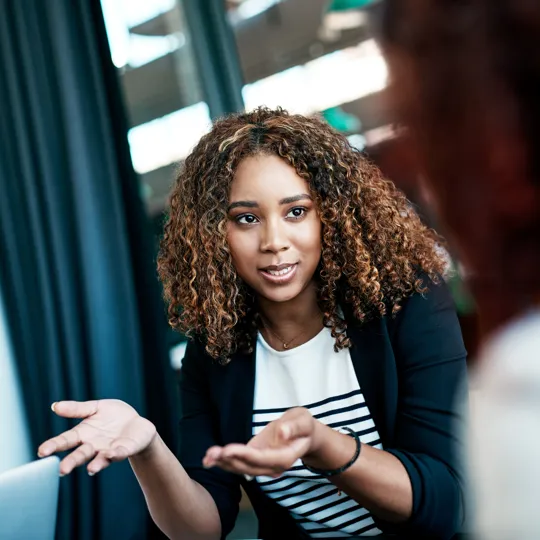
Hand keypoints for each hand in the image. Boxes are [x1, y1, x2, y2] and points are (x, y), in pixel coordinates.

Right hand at [37, 400, 155, 476]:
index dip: (54, 446)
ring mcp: (108, 450)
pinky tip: (111, 454)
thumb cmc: (113, 416)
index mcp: (83, 434)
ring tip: (91, 469)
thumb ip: (77, 409)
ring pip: (99, 460)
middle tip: (61, 470)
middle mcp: (93, 446)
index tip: (42, 451)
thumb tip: (55, 406)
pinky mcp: (124, 450)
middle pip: (80, 455)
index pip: (65, 440)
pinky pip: (119, 453)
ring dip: (95, 464)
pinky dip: (115, 454)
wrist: (136, 424)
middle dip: (71, 462)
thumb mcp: (95, 408)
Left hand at [203, 407, 319, 477]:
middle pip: (249, 467)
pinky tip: (210, 458)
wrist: (305, 433)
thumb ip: (294, 427)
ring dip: (223, 463)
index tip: (228, 449)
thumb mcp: (303, 421)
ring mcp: (263, 463)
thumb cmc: (304, 425)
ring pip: (242, 468)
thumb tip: (281, 432)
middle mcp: (272, 466)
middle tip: (211, 454)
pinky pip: (239, 461)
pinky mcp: (255, 457)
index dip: (244, 455)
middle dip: (229, 461)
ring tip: (206, 457)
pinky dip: (225, 460)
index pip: (263, 459)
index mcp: (285, 458)